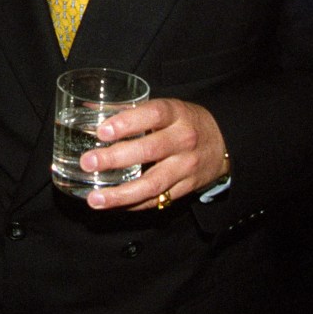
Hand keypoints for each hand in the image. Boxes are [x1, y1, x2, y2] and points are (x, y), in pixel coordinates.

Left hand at [79, 98, 229, 211]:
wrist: (224, 142)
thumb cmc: (185, 121)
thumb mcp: (166, 108)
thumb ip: (130, 110)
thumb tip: (89, 110)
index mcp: (176, 114)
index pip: (152, 115)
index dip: (126, 123)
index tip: (102, 132)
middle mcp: (183, 140)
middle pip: (149, 151)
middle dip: (115, 159)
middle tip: (88, 163)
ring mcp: (186, 167)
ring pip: (153, 184)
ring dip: (121, 194)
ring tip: (95, 199)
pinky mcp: (187, 188)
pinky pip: (158, 200)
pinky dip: (134, 204)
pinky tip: (113, 205)